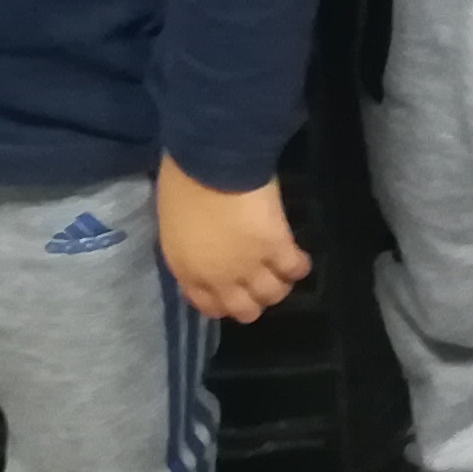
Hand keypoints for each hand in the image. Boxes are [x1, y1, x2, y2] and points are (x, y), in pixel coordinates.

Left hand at [157, 161, 311, 323]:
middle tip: (259, 281)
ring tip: (281, 269)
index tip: (230, 292)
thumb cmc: (182, 181)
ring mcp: (250, 266)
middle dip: (254, 300)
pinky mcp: (277, 248)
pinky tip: (298, 256)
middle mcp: (220, 277)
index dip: (222, 303)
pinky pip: (295, 269)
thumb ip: (189, 245)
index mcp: (188, 269)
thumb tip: (203, 246)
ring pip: (273, 294)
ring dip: (279, 284)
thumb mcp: (173, 223)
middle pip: (245, 310)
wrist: (210, 161)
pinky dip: (299, 264)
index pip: (207, 305)